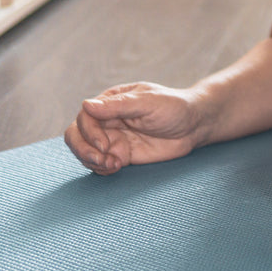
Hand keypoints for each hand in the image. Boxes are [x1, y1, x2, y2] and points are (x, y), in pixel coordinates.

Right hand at [64, 82, 205, 174]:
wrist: (194, 126)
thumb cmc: (174, 107)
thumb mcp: (148, 102)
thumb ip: (118, 105)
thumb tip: (86, 104)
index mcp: (111, 101)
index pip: (85, 117)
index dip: (88, 132)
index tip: (104, 144)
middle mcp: (108, 119)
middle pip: (76, 135)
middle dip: (83, 150)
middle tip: (100, 160)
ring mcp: (113, 138)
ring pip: (85, 151)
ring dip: (91, 161)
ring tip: (112, 165)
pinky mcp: (121, 154)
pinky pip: (99, 164)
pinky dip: (101, 169)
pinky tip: (116, 167)